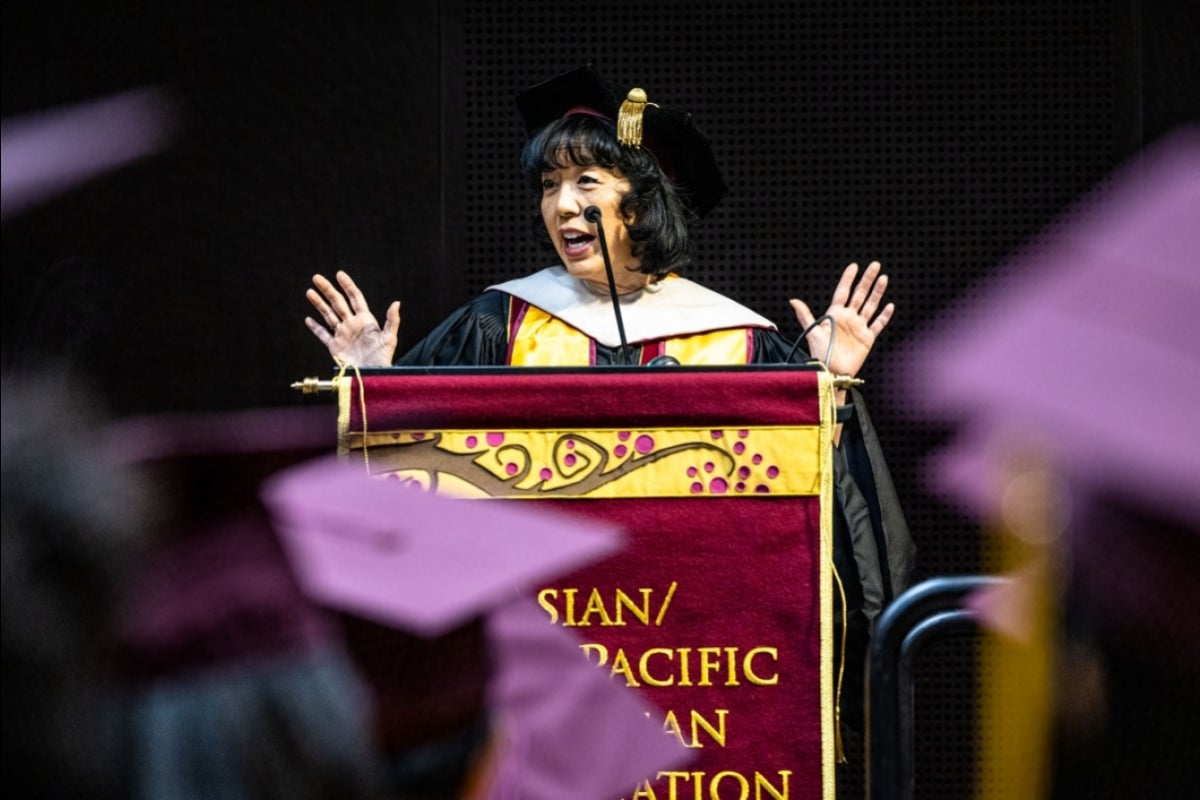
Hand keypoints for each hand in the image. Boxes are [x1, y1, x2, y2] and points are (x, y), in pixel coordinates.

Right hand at [305, 270, 399, 366]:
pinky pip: (323, 335)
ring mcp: (342, 334)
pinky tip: (308, 319)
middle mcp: (352, 324)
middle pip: (338, 302)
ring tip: (310, 292)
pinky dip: (315, 327)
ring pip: (328, 315)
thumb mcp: (389, 338)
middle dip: (328, 290)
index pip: (355, 298)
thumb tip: (397, 303)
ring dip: (319, 303)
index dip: (347, 285)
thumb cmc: (383, 358)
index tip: (339, 274)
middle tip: (317, 278)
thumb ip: (392, 320)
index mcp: (365, 320)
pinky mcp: (334, 346)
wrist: (372, 375)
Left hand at [789, 261, 893, 378]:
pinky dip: (884, 315)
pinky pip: (878, 324)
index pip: (843, 291)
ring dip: (877, 292)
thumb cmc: (820, 353)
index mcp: (835, 314)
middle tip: (875, 265)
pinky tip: (890, 305)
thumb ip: (804, 315)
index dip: (848, 279)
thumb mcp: (812, 331)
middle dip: (867, 279)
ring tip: (884, 278)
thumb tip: (793, 300)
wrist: (832, 371)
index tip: (854, 266)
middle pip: (860, 294)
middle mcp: (848, 318)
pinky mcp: (867, 338)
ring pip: (871, 305)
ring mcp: (858, 327)